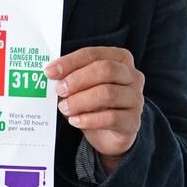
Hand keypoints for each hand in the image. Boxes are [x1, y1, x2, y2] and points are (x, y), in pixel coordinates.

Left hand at [45, 46, 143, 172]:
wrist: (107, 132)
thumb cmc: (92, 101)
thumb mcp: (81, 84)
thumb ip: (70, 75)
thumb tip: (51, 73)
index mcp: (120, 59)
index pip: (93, 54)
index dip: (70, 62)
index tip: (50, 72)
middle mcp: (133, 76)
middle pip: (106, 70)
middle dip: (77, 80)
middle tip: (59, 90)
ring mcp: (136, 99)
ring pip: (108, 94)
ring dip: (80, 101)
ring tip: (64, 108)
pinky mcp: (134, 121)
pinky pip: (111, 118)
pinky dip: (89, 119)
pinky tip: (74, 121)